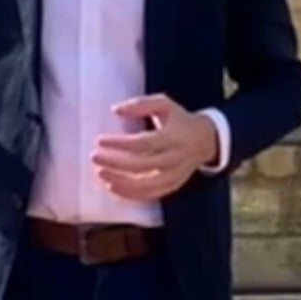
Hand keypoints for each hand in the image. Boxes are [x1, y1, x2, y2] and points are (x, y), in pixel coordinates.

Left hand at [92, 94, 217, 201]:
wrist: (206, 140)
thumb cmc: (179, 120)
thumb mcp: (164, 104)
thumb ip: (140, 104)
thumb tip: (116, 110)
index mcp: (173, 137)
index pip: (143, 143)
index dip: (120, 144)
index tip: (100, 140)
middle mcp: (175, 159)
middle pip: (142, 166)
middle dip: (115, 163)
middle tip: (95, 157)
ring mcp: (175, 175)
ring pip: (146, 186)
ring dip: (121, 183)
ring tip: (101, 174)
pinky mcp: (172, 186)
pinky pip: (150, 195)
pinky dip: (130, 194)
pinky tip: (113, 187)